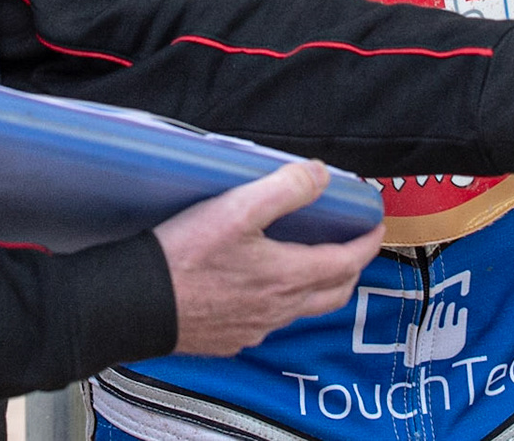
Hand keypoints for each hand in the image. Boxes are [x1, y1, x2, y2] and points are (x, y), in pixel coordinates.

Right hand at [154, 160, 383, 355]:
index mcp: (288, 276)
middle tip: (351, 248)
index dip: (367, 242)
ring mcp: (255, 328)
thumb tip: (321, 174)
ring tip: (310, 265)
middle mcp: (279, 308)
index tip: (375, 227)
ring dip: (316, 287)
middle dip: (350, 269)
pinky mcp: (230, 338)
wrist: (137, 304)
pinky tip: (261, 289)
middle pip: (333, 293)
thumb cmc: (185, 256)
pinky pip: (268, 322)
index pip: (347, 262)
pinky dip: (280, 303)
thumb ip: (284, 188)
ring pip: (301, 310)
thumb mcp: (236, 209)